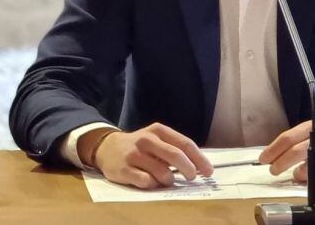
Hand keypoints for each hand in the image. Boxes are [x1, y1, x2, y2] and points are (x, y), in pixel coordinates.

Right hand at [92, 123, 213, 188]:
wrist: (106, 147)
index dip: (199, 159)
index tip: (208, 172)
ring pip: (162, 173)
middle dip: (189, 170)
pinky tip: (149, 181)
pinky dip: (153, 185)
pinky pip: (147, 182)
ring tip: (164, 179)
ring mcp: (134, 154)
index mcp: (158, 130)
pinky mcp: (124, 169)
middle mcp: (146, 140)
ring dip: (168, 180)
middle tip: (192, 178)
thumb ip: (175, 148)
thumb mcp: (156, 139)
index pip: (185, 144)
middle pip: (176, 156)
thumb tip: (200, 166)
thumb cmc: (140, 146)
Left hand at [259, 121, 314, 183]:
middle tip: (272, 170)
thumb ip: (294, 142)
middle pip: (296, 152)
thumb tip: (271, 157)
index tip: (263, 159)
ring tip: (298, 172)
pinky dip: (312, 180)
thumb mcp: (312, 134)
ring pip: (308, 169)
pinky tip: (313, 176)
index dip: (273, 150)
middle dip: (280, 163)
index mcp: (313, 127)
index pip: (288, 138)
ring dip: (298, 174)